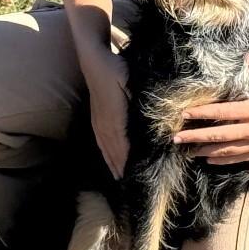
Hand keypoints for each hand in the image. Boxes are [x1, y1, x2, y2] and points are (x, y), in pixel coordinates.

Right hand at [84, 48, 129, 178]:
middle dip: (125, 172)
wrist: (93, 59)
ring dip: (116, 168)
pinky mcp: (95, 119)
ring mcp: (98, 123)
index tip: (142, 181)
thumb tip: (155, 120)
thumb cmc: (115, 68)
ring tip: (123, 184)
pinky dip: (108, 157)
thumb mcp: (131, 83)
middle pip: (116, 155)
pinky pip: (102, 144)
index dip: (133, 166)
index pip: (126, 149)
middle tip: (135, 190)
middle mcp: (105, 126)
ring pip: (108, 151)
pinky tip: (112, 165)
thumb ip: (141, 103)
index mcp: (115, 120)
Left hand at [172, 53, 248, 164]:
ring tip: (188, 152)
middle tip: (176, 138)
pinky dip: (223, 160)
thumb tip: (247, 57)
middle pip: (219, 136)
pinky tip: (210, 160)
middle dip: (196, 137)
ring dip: (206, 151)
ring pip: (227, 150)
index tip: (185, 114)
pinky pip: (240, 159)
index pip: (223, 113)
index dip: (202, 114)